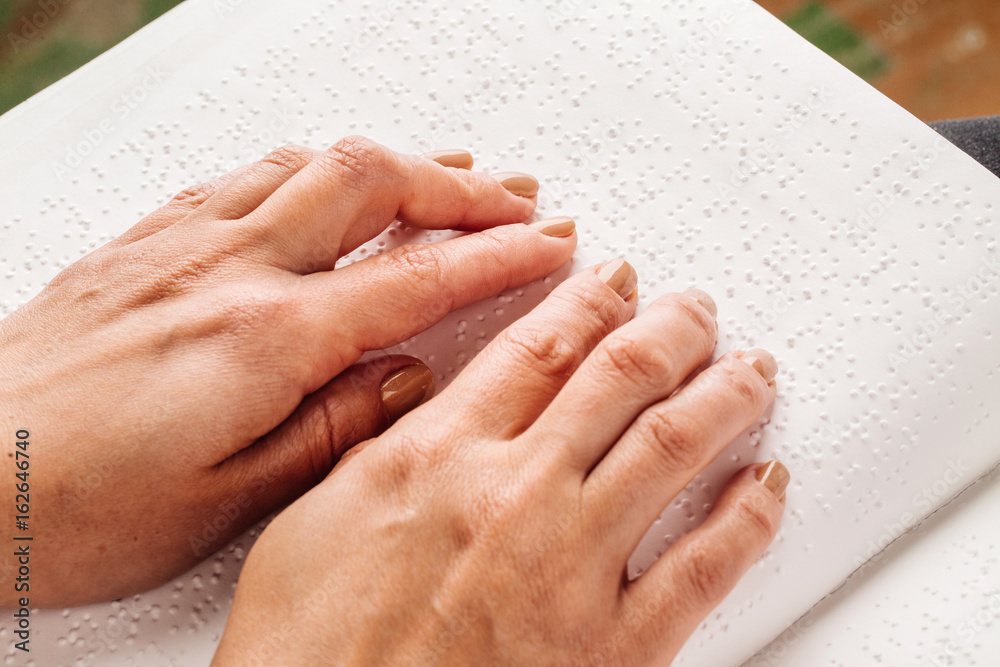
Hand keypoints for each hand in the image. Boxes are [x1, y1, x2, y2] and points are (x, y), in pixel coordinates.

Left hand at [0, 137, 577, 606]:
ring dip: (397, 161)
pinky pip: (249, 172)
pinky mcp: (147, 241)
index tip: (548, 244)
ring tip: (449, 168)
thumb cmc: (73, 506)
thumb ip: (333, 429)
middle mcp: (230, 269)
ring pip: (315, 163)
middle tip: (517, 197)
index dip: (498, 256)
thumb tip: (405, 382)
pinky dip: (313, 163)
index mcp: (265, 339)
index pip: (416, 278)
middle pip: (375, 185)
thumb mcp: (226, 500)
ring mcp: (185, 243)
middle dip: (462, 185)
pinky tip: (327, 173)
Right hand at [212, 263, 788, 665]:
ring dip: (725, 396)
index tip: (616, 278)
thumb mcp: (316, 517)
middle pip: (620, 378)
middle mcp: (517, 494)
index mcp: (441, 455)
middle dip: (672, 329)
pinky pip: (704, 567)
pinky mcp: (611, 648)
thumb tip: (432, 398)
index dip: (589, 301)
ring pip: (673, 448)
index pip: (539, 348)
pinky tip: (766, 482)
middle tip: (697, 308)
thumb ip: (385, 446)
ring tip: (752, 370)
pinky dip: (748, 517)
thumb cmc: (304, 647)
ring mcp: (571, 568)